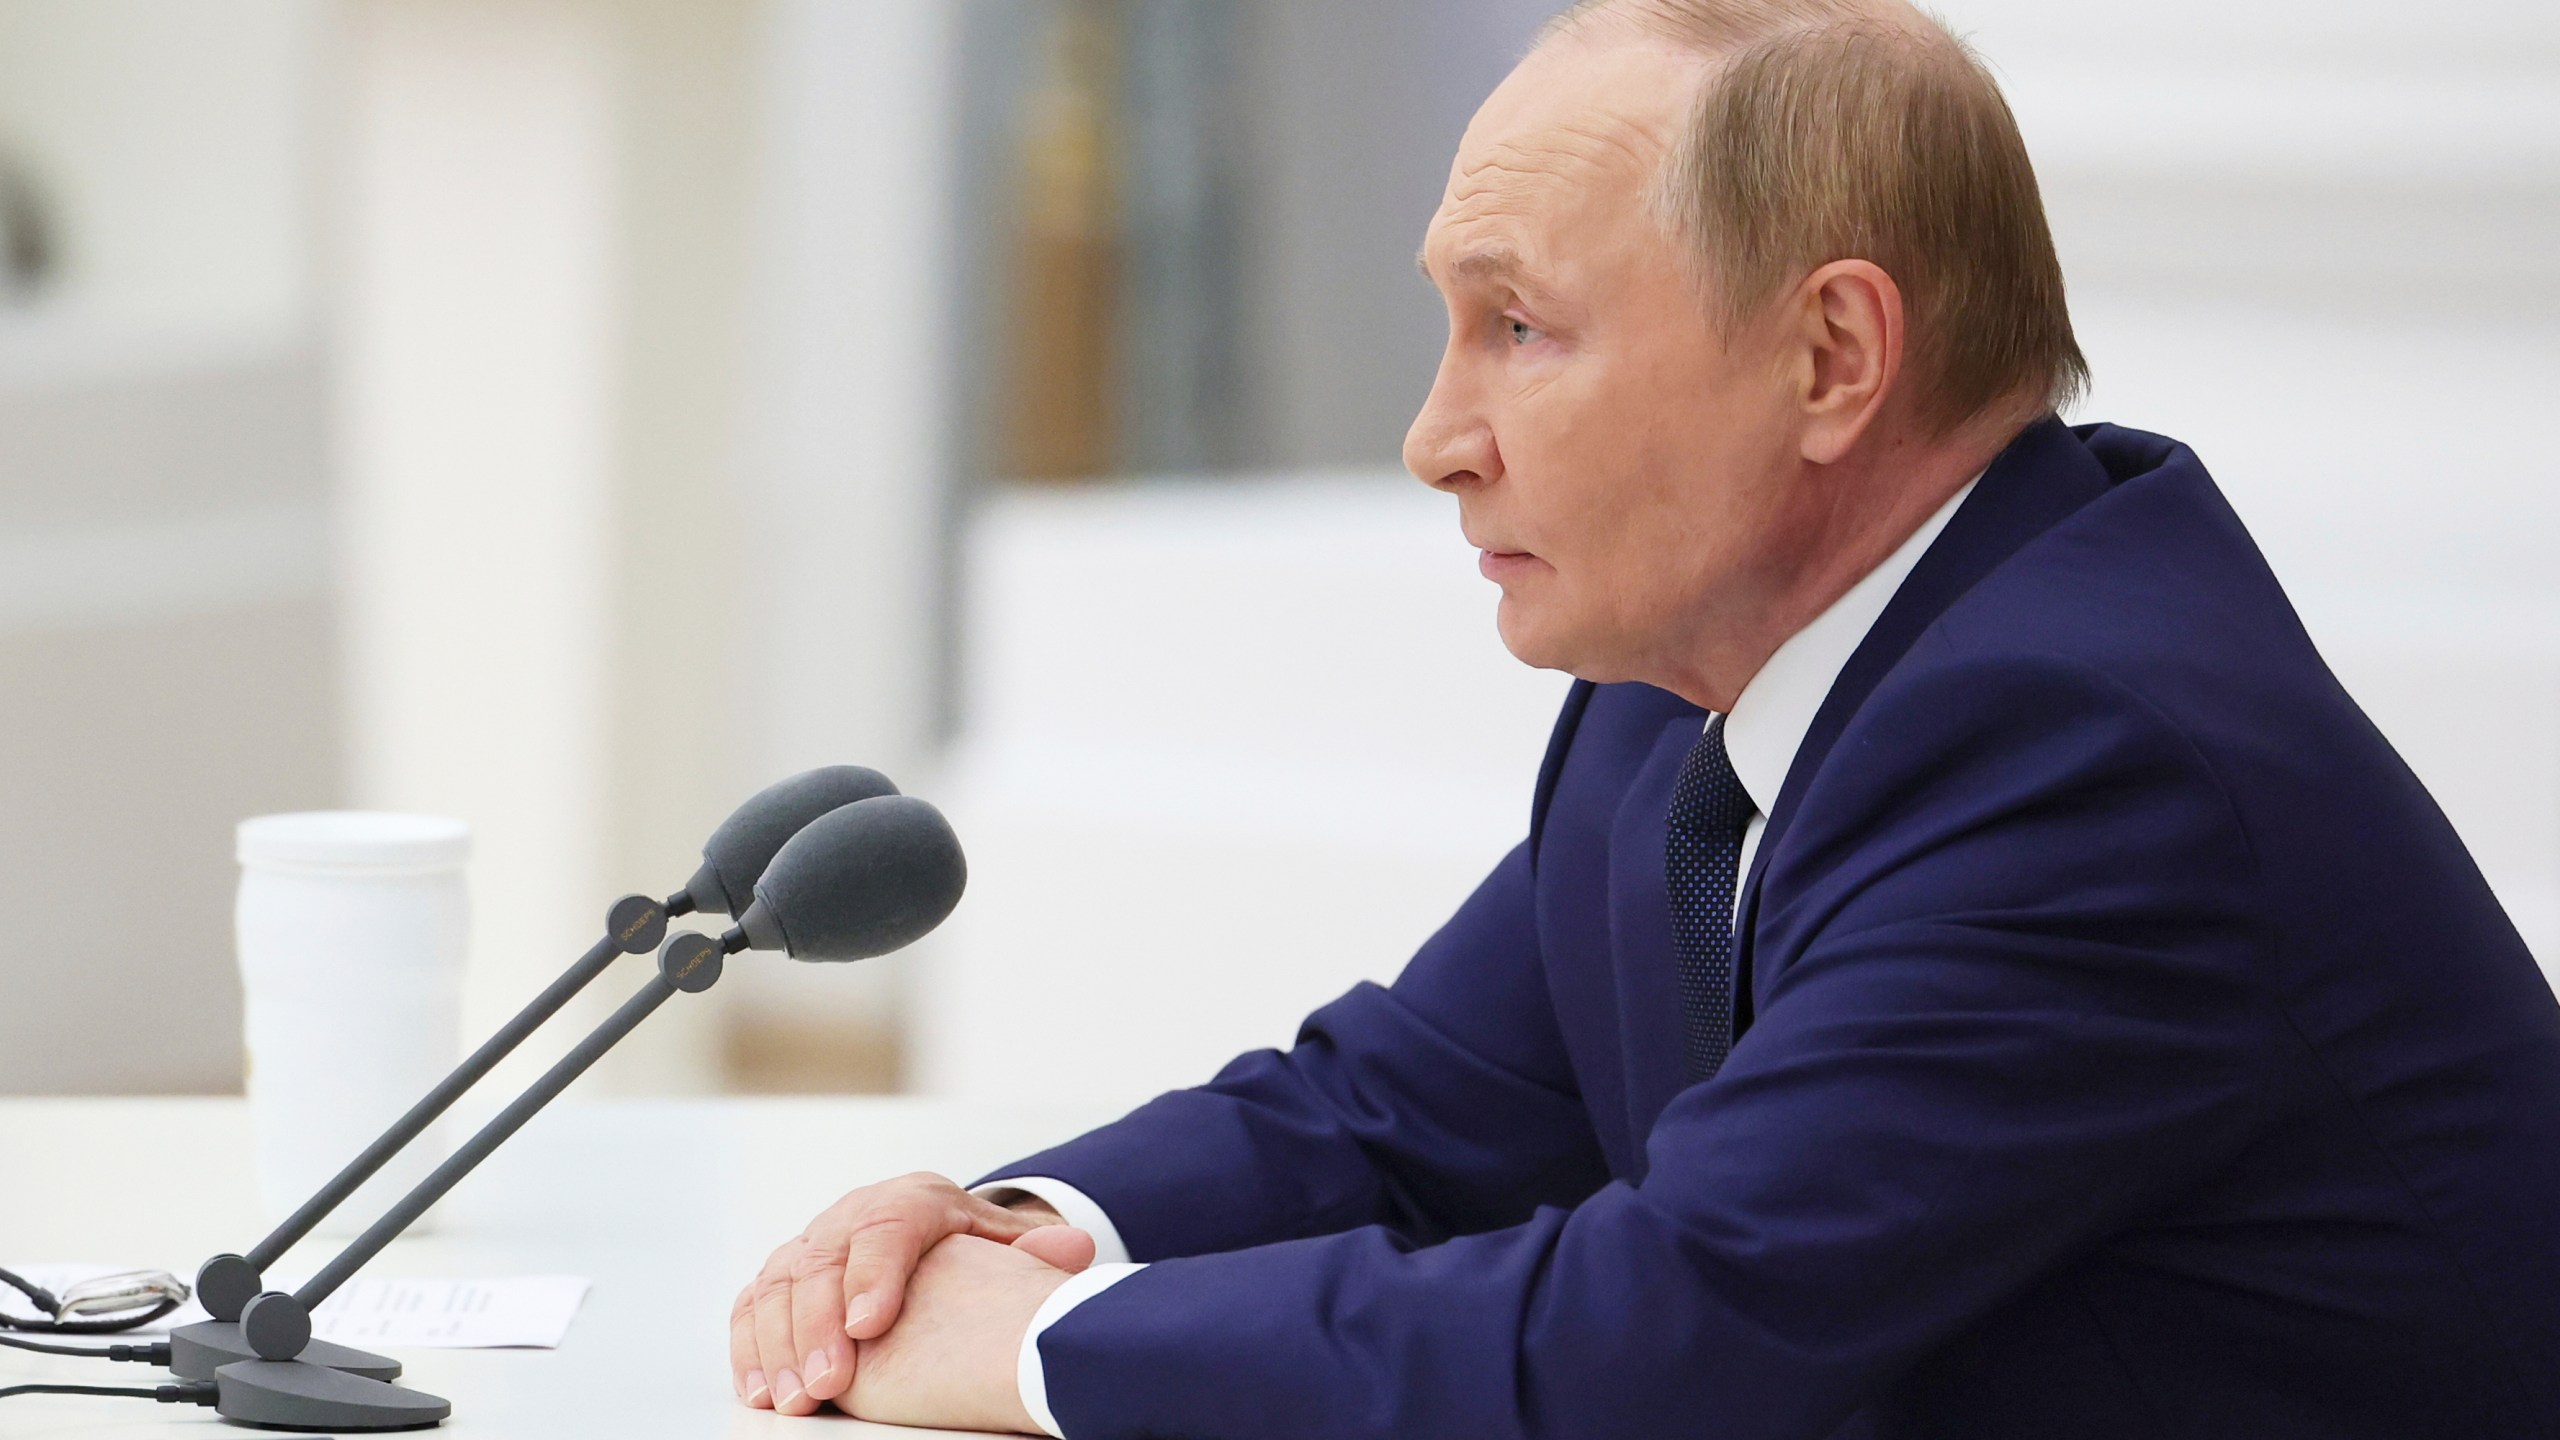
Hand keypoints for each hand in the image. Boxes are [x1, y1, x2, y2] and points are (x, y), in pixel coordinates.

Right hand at [729, 1172, 1097, 1414]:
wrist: (930, 1234)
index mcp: (913, 1201)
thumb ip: (1033, 1251)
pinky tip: (761, 1392)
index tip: (871, 1324)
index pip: (887, 1227)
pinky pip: (752, 1305)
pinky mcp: (781, 1275)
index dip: (874, 1274)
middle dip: (818, 1326)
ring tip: (795, 1399)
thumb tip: (1074, 1250)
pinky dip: (749, 1348)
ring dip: (779, 1346)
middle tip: (830, 1382)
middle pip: (823, 1261)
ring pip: (779, 1285)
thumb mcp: (1003, 1244)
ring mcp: (811, 1244)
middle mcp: (852, 1215)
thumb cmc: (971, 1249)